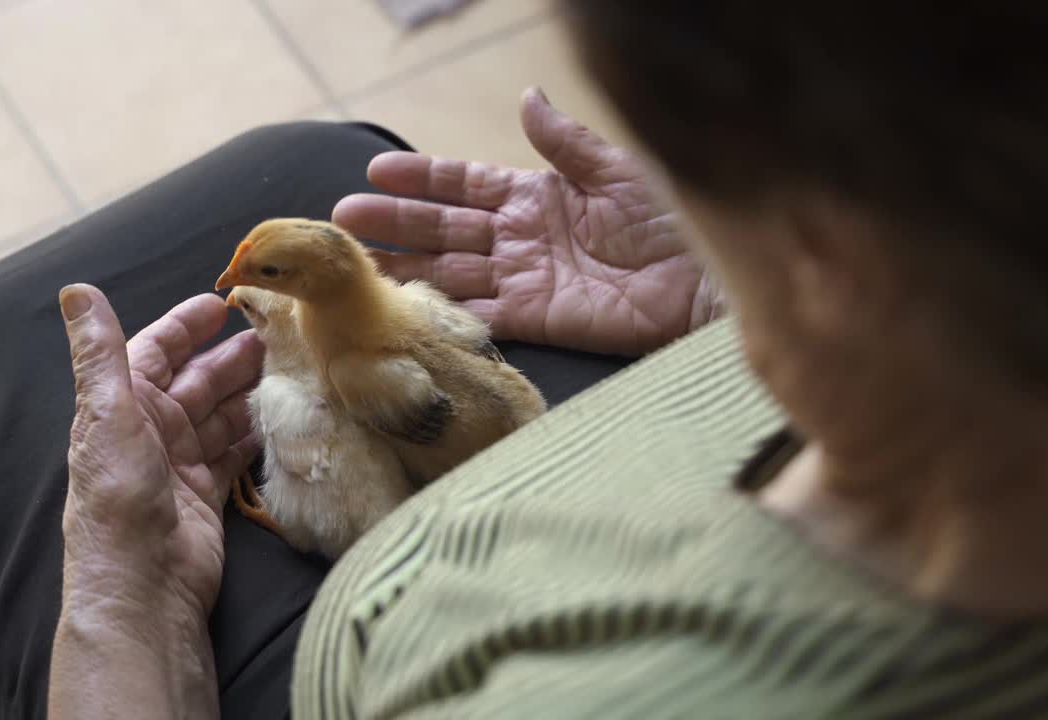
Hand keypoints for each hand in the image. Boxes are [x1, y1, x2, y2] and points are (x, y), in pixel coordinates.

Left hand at [50, 286, 261, 718]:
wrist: (144, 583)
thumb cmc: (120, 497)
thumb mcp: (107, 414)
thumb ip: (98, 352)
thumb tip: (75, 289)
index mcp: (122, 406)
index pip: (156, 351)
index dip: (186, 325)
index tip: (224, 303)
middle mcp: (150, 431)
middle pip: (197, 381)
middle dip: (233, 357)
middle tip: (278, 336)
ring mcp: (180, 464)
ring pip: (220, 414)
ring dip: (250, 392)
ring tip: (290, 371)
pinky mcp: (207, 493)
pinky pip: (234, 452)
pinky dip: (256, 434)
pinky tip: (283, 419)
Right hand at [334, 88, 725, 355]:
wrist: (703, 279)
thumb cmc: (669, 219)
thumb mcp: (612, 169)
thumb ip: (563, 142)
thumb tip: (526, 97)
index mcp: (536, 195)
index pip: (465, 184)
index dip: (422, 179)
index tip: (376, 170)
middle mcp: (521, 237)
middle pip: (445, 229)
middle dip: (396, 223)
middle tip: (344, 218)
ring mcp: (525, 280)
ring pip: (452, 271)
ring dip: (406, 267)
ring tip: (358, 263)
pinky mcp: (537, 319)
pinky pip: (481, 314)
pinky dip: (445, 310)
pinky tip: (405, 306)